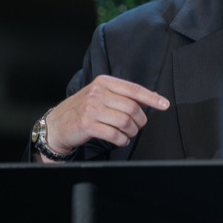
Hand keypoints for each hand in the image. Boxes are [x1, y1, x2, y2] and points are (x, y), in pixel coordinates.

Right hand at [41, 75, 170, 159]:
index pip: (134, 89)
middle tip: (138, 126)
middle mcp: (97, 93)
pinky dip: (122, 140)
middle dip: (140, 120)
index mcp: (104, 82)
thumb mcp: (102, 95)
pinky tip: (121, 140)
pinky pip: (114, 134)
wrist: (57, 124)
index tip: (165, 105)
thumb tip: (153, 98)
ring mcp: (91, 109)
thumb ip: (124, 95)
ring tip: (128, 133)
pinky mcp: (87, 124)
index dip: (152, 98)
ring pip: (125, 122)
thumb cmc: (84, 109)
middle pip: (132, 108)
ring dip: (132, 131)